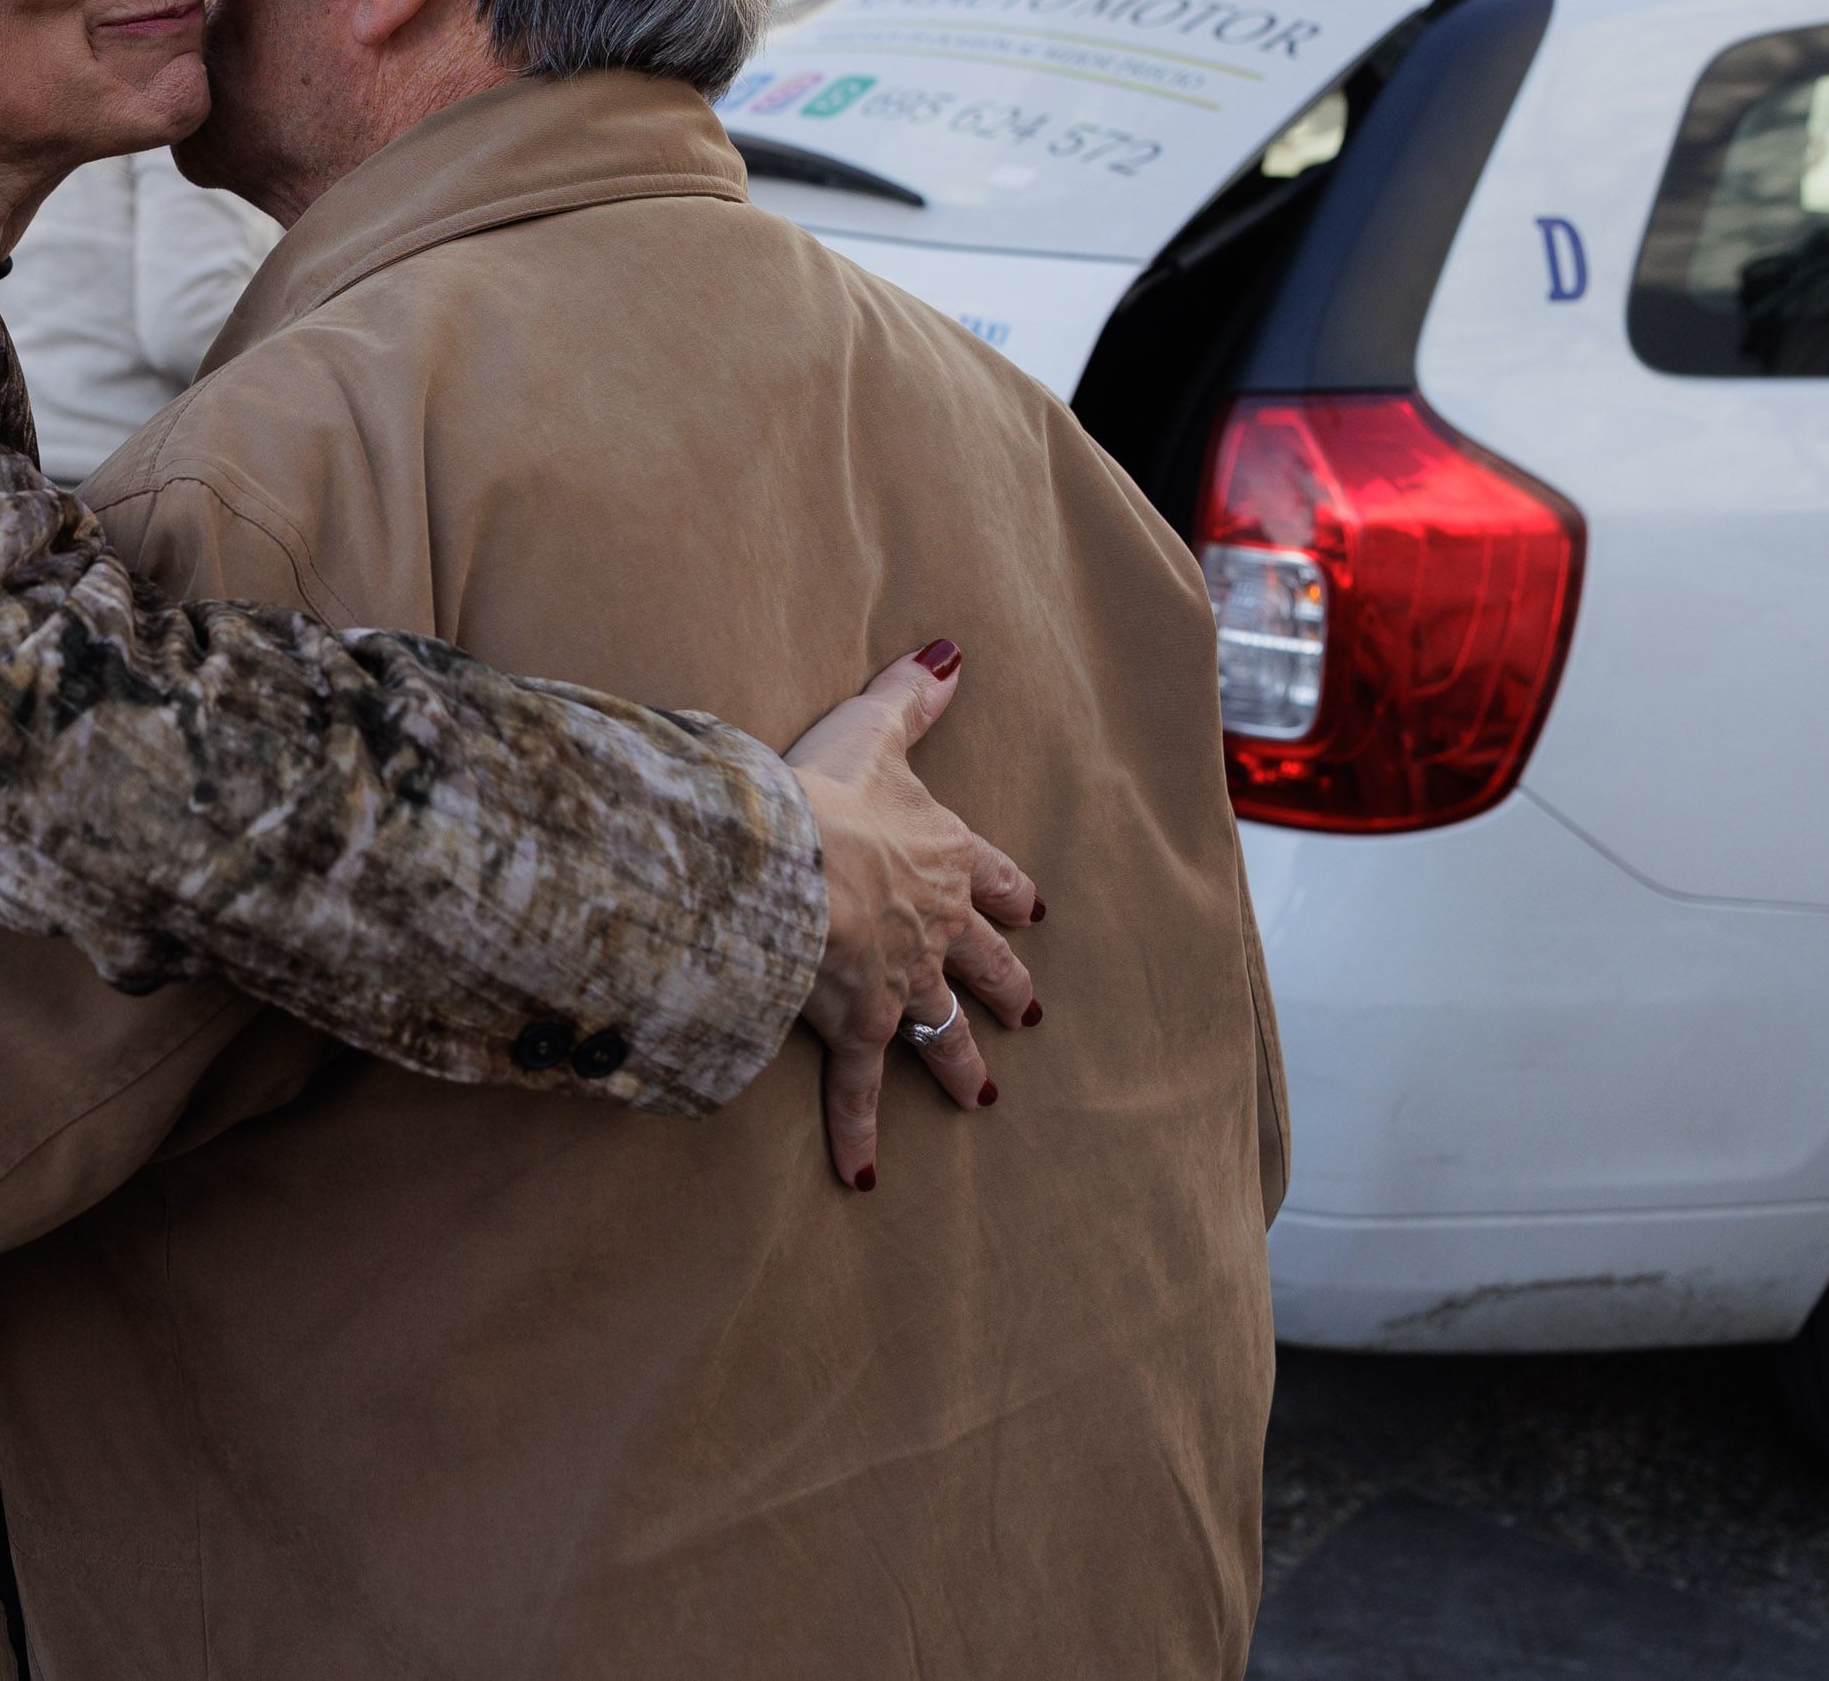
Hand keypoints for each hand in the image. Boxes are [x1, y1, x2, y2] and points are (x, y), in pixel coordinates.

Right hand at [786, 643, 1044, 1193]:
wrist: (795, 865)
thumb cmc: (827, 792)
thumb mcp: (872, 730)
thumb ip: (912, 695)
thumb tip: (950, 650)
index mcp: (943, 859)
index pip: (993, 879)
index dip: (1011, 895)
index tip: (1033, 911)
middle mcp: (934, 929)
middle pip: (982, 964)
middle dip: (1003, 990)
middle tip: (1026, 1017)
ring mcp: (897, 984)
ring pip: (939, 1033)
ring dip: (958, 1067)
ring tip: (980, 1098)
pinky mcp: (853, 1028)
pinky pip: (858, 1091)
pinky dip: (860, 1135)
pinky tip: (865, 1177)